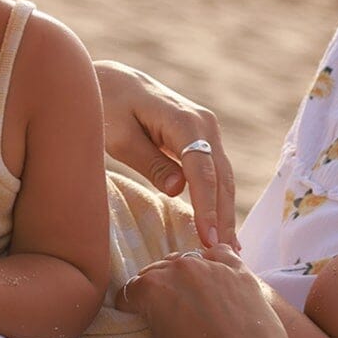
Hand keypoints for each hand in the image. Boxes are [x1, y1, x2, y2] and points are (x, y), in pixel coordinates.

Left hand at [94, 60, 237, 248]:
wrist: (112, 80)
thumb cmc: (108, 106)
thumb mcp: (120, 135)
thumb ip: (149, 161)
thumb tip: (178, 190)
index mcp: (184, 120)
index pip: (203, 171)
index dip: (207, 207)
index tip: (209, 239)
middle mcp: (204, 123)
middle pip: (220, 177)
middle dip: (223, 217)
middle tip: (222, 258)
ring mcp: (207, 130)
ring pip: (223, 177)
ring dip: (225, 213)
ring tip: (229, 252)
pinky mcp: (202, 139)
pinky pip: (215, 173)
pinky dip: (218, 200)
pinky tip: (221, 228)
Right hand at [120, 248, 290, 337]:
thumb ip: (155, 336)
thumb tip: (163, 332)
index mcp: (151, 289)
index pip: (130, 292)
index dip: (130, 308)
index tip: (136, 319)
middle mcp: (178, 269)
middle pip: (157, 272)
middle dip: (157, 290)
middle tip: (167, 313)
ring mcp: (210, 265)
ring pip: (187, 260)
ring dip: (184, 276)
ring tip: (194, 297)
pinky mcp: (238, 270)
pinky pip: (220, 253)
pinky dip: (214, 262)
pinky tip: (216, 278)